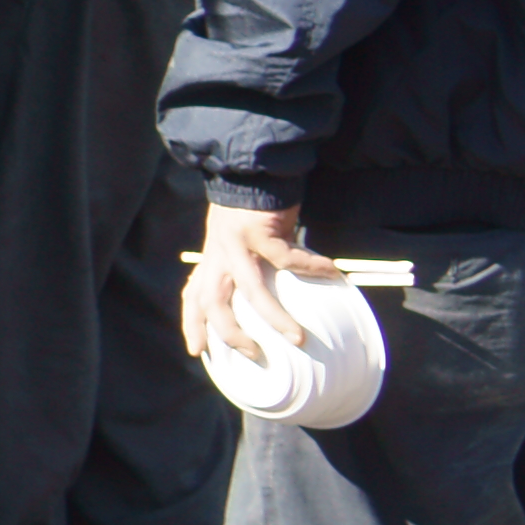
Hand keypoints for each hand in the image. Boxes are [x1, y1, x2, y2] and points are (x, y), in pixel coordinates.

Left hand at [183, 200, 333, 364]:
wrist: (252, 169)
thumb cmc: (251, 210)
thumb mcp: (235, 241)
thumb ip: (242, 266)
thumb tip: (266, 299)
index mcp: (211, 258)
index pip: (192, 296)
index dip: (191, 324)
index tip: (196, 350)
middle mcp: (217, 254)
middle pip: (213, 303)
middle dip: (230, 334)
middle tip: (254, 355)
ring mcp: (236, 243)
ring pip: (251, 290)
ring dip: (275, 317)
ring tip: (298, 338)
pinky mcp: (259, 229)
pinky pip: (287, 257)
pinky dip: (312, 267)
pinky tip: (333, 272)